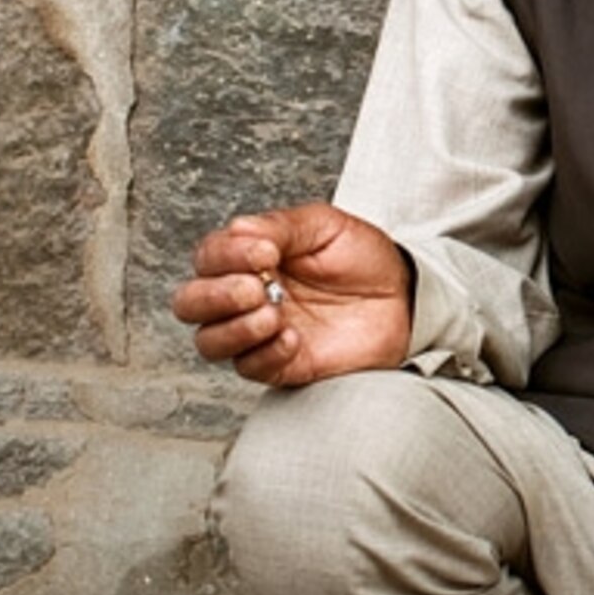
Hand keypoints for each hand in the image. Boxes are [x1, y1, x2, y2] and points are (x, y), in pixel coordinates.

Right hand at [171, 203, 414, 386]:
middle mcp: (244, 297)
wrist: (404, 296)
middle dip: (214, 296)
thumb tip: (238, 231)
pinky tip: (294, 338)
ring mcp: (259, 333)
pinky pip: (250, 368)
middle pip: (189, 304)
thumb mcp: (324, 225)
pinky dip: (265, 354)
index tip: (266, 251)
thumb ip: (280, 226)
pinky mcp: (281, 365)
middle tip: (255, 288)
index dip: (225, 254)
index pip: (207, 257)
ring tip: (274, 314)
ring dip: (235, 328)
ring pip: (209, 342)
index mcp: (247, 257)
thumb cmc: (361, 258)